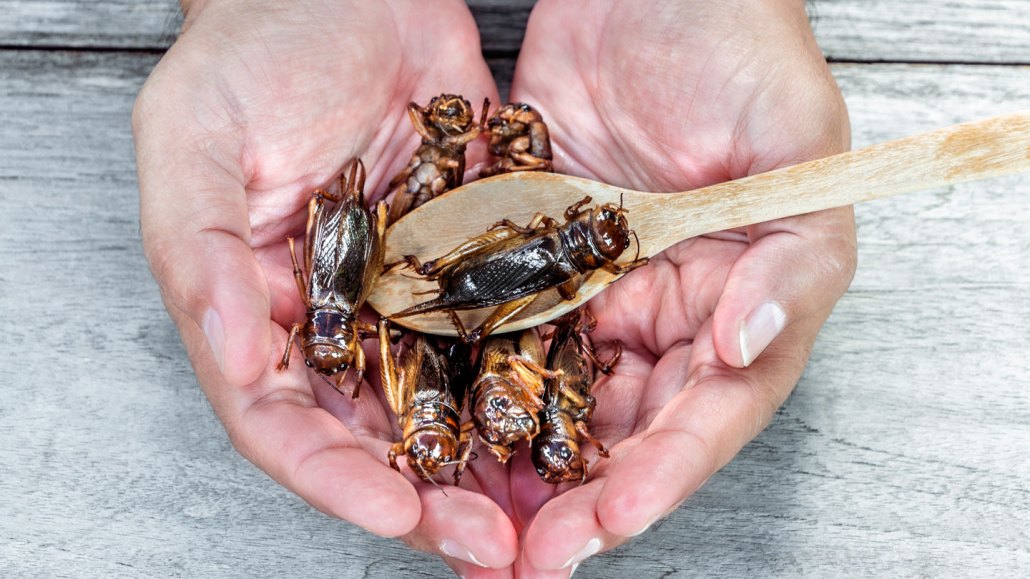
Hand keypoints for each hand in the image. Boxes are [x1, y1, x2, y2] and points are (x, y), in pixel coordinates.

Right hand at [133, 1, 518, 574]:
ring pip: (447, 402)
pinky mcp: (471, 262)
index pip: (283, 421)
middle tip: (491, 546)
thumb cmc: (254, 49)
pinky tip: (573, 421)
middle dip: (429, 499)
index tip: (396, 513)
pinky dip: (534, 382)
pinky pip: (505, 330)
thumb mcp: (194, 135)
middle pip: (374, 436)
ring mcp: (407, 298)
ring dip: (491, 465)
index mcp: (254, 309)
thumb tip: (228, 348)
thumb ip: (195, 248)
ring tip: (545, 513)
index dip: (334, 478)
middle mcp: (334, 320)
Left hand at [503, 0, 856, 573]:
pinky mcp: (527, 258)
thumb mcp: (797, 146)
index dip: (664, 474)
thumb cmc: (737, 49)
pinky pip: (497, 329)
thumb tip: (750, 342)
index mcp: (736, 300)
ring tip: (473, 520)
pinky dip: (471, 383)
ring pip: (555, 397)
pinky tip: (437, 426)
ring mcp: (589, 290)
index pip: (706, 410)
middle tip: (529, 555)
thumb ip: (795, 257)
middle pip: (625, 428)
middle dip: (580, 498)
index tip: (610, 521)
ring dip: (517, 463)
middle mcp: (661, 311)